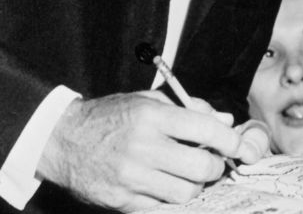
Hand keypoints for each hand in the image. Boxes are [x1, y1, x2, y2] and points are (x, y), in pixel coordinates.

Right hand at [36, 91, 251, 210]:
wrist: (63, 141)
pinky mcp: (122, 201)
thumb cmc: (110, 117)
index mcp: (151, 117)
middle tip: (212, 162)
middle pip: (201, 167)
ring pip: (186, 193)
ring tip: (188, 174)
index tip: (239, 145)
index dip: (231, 140)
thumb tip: (224, 121)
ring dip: (195, 186)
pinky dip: (171, 198)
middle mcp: (143, 148)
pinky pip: (163, 207)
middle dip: (216, 166)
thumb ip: (189, 109)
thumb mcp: (148, 101)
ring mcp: (131, 178)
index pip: (205, 129)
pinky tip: (167, 185)